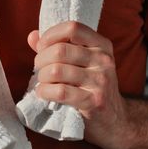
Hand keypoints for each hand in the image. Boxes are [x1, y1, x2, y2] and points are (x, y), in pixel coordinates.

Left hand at [27, 22, 132, 148]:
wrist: (115, 121)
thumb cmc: (92, 88)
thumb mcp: (82, 63)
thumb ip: (58, 47)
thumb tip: (32, 36)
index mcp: (102, 45)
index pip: (73, 28)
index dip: (51, 35)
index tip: (42, 47)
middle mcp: (104, 60)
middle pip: (60, 50)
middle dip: (41, 60)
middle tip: (39, 69)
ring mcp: (101, 81)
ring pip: (57, 70)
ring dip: (42, 77)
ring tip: (43, 82)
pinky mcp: (94, 101)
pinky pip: (60, 91)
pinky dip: (45, 91)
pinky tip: (44, 93)